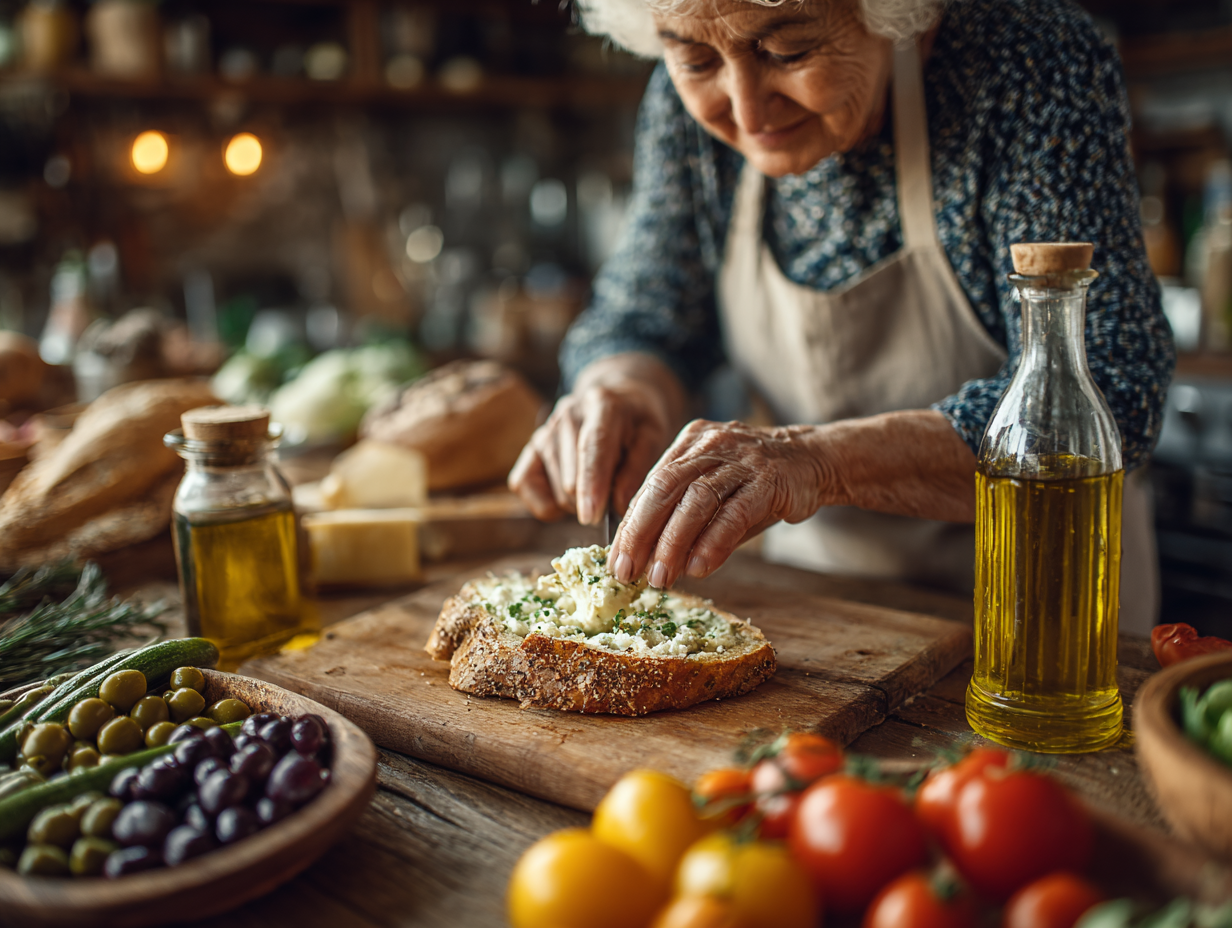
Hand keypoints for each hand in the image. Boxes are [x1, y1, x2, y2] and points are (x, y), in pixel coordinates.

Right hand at [508, 355, 685, 524]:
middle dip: (595, 501)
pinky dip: (548, 504)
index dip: (591, 483)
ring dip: (578, 502)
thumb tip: (616, 506)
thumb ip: (638, 469)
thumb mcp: (653, 436)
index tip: (591, 516)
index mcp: (602, 405)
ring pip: (555, 489)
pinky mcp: (529, 450)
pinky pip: (525, 486)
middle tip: (615, 493)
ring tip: (596, 487)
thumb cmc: (637, 423)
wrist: (617, 399)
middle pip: (570, 478)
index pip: (592, 446)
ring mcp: (544, 431)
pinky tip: (569, 494)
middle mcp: (567, 415)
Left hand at [608, 420, 828, 588]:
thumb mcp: (716, 494)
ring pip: (696, 500)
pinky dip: (713, 543)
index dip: (631, 526)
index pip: (650, 487)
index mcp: (689, 444)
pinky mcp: (769, 480)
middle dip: (641, 533)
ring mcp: (741, 460)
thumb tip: (649, 562)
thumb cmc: (757, 484)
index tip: (617, 561)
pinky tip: (700, 568)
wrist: (814, 460)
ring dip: (673, 543)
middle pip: (664, 488)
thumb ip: (685, 520)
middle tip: (627, 571)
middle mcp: (711, 445)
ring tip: (661, 577)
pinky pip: (734, 513)